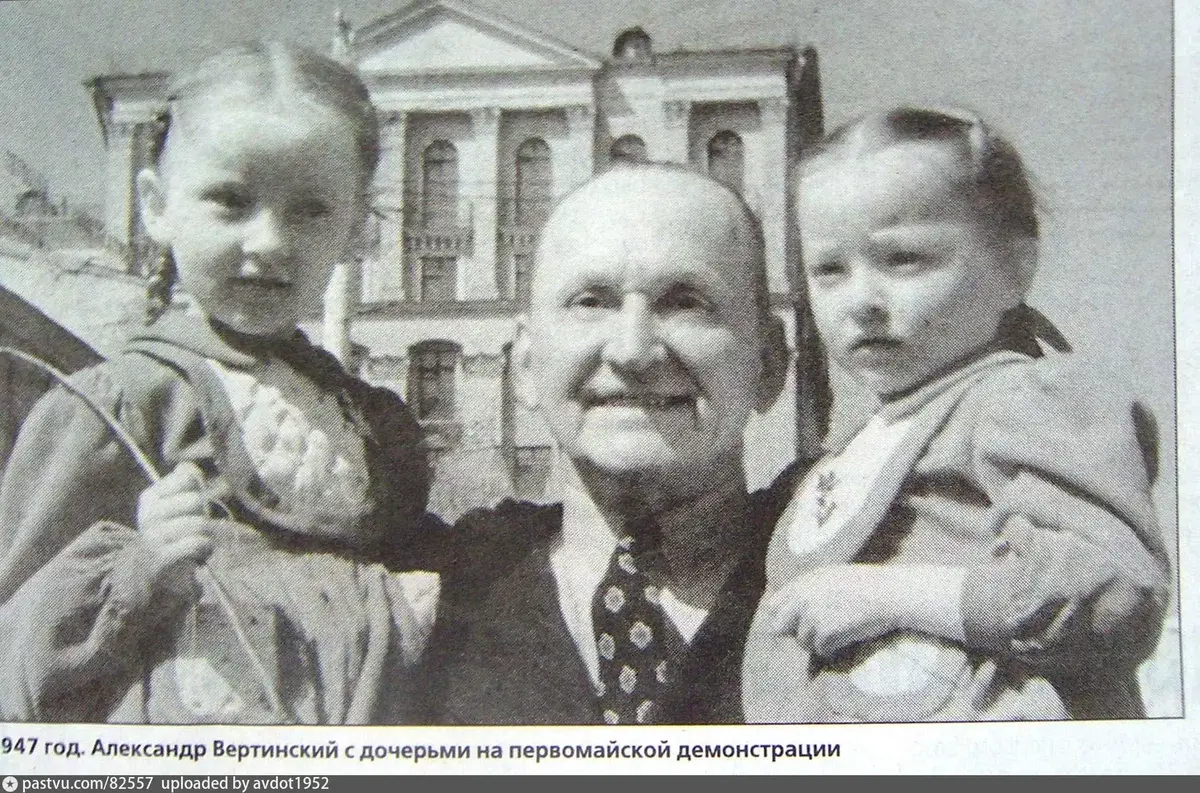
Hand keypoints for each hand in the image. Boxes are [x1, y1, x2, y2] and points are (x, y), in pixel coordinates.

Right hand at [136, 462, 218, 590]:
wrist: (147, 568)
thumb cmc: (168, 531)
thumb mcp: (172, 504)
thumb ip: (183, 483)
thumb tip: (189, 467)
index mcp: (151, 497)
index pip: (187, 478)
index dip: (199, 488)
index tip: (193, 503)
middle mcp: (149, 514)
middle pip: (195, 500)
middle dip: (204, 513)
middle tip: (198, 525)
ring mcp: (154, 536)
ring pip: (199, 523)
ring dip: (207, 534)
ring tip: (199, 540)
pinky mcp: (162, 556)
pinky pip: (196, 543)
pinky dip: (205, 547)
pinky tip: (200, 551)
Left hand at [764, 564, 905, 659]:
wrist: (889, 594)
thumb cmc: (866, 584)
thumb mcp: (832, 576)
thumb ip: (810, 589)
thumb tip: (793, 608)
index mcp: (803, 582)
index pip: (773, 605)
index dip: (780, 617)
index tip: (791, 625)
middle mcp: (802, 598)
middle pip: (779, 627)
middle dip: (792, 633)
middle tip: (809, 636)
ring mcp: (813, 615)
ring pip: (802, 641)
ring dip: (816, 643)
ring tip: (834, 636)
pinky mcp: (825, 632)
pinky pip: (820, 650)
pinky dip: (830, 650)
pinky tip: (842, 642)